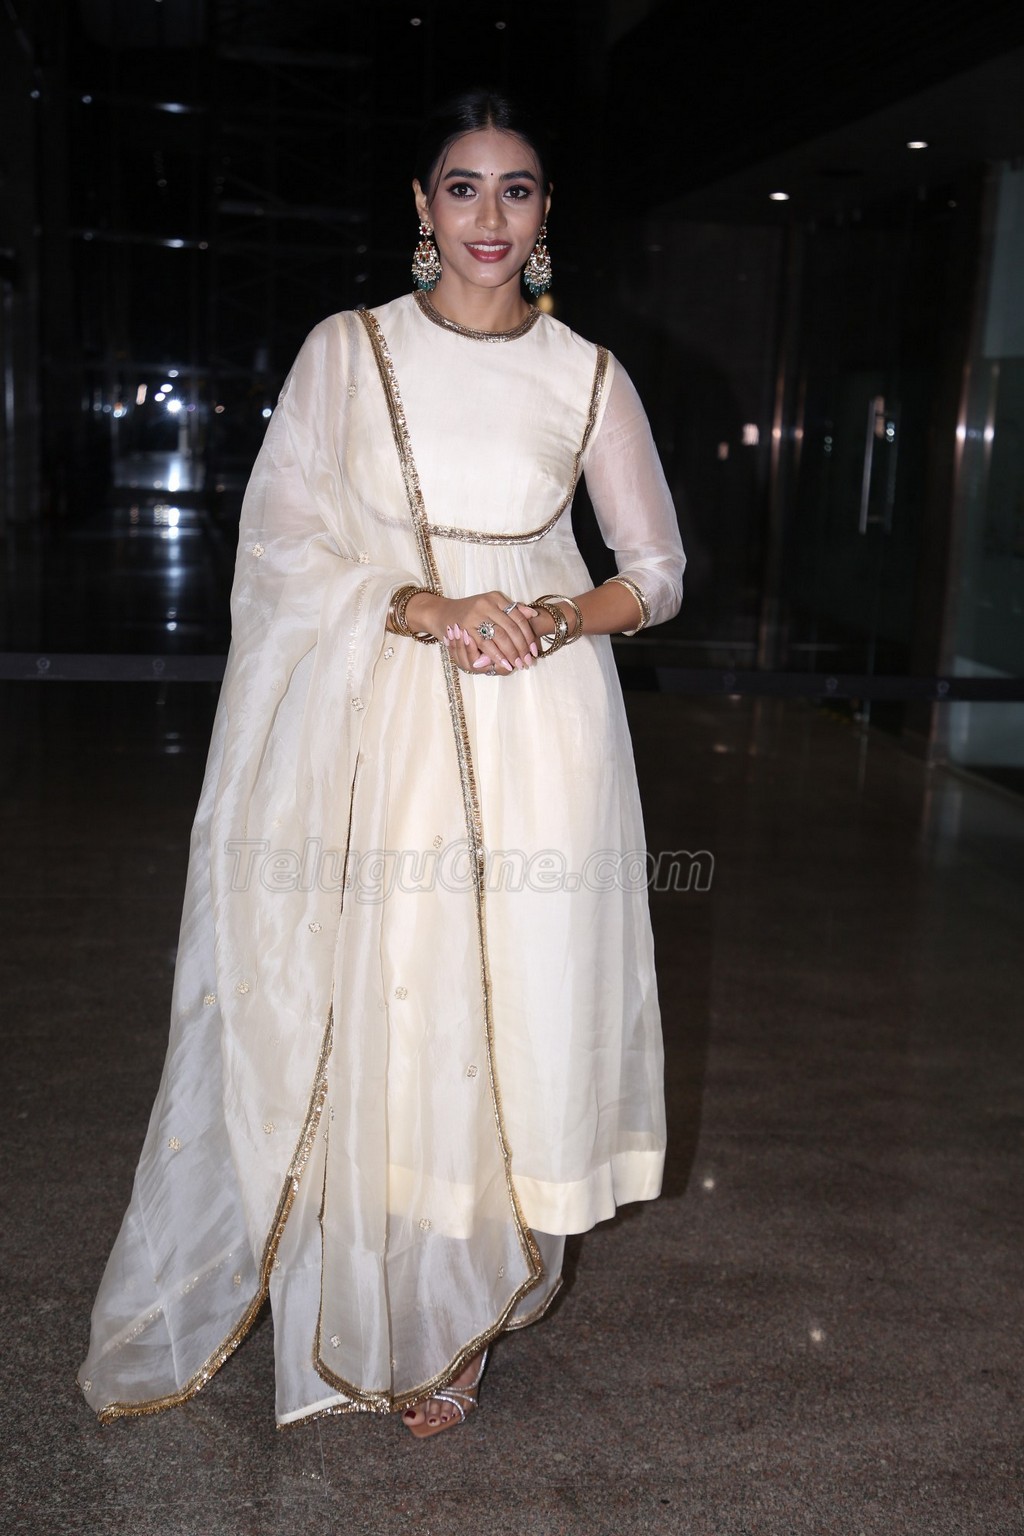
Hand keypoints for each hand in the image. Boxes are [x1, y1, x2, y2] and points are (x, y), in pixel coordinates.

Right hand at [406, 591, 539, 675]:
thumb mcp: (490, 606)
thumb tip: (532, 614)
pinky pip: (486, 644)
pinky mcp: (466, 627)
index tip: (534, 650)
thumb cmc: (468, 612)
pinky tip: (504, 663)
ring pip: (501, 636)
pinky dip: (497, 655)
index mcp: (496, 597)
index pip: (518, 617)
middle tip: (528, 661)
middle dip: (522, 647)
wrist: (440, 613)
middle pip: (512, 628)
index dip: (528, 635)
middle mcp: (487, 603)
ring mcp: (476, 614)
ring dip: (512, 653)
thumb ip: (511, 609)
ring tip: (518, 664)